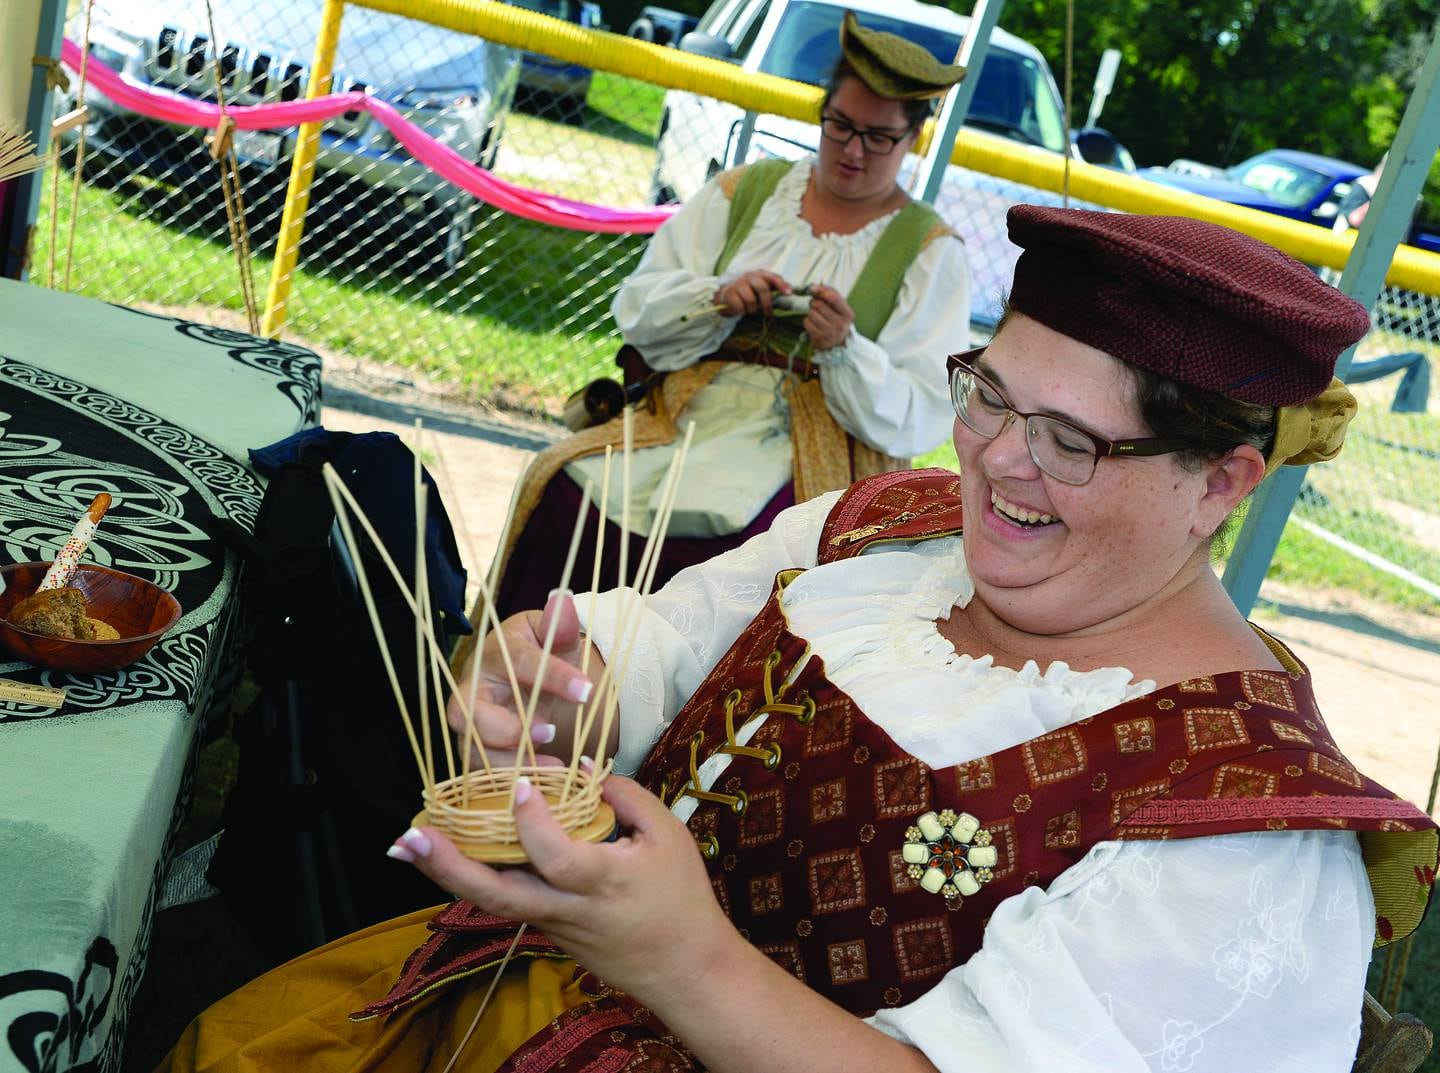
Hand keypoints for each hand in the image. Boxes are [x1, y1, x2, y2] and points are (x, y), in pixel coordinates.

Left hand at [394, 774, 737, 1004]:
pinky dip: (472, 879)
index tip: (522, 785)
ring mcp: (552, 924)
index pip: (557, 857)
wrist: (685, 970)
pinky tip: (447, 855)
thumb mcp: (669, 837)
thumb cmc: (682, 898)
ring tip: (407, 845)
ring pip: (491, 902)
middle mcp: (567, 909)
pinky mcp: (546, 929)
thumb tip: (587, 770)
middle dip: (451, 866)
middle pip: (498, 895)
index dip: (535, 823)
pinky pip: (505, 901)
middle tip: (411, 836)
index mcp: (603, 882)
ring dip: (446, 874)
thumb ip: (628, 798)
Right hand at [446, 591, 597, 768]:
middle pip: (467, 711)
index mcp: (494, 653)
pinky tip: (544, 782)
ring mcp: (469, 723)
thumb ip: (558, 626)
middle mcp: (472, 688)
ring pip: (470, 747)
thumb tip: (562, 600)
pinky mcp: (475, 751)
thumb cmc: (540, 655)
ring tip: (553, 767)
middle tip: (548, 732)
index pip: (518, 661)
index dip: (551, 675)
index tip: (586, 690)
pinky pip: (481, 773)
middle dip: (506, 727)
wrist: (529, 679)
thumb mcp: (552, 638)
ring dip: (509, 762)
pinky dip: (510, 781)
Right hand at [714, 270, 790, 315]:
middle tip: (768, 312)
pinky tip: (740, 309)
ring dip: (752, 309)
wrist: (725, 293)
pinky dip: (742, 311)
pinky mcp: (729, 293)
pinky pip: (740, 306)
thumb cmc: (746, 291)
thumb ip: (773, 287)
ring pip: (751, 300)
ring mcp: (738, 284)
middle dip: (767, 302)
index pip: (772, 277)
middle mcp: (749, 277)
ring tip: (750, 310)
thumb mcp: (760, 287)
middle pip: (762, 288)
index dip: (781, 285)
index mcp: (759, 274)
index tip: (789, 294)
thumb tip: (790, 289)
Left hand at [803, 284, 854, 350]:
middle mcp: (840, 324)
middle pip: (819, 305)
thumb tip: (815, 287)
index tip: (813, 289)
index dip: (821, 291)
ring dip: (811, 313)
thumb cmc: (837, 321)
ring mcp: (829, 333)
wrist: (838, 343)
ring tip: (817, 317)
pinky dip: (808, 322)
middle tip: (815, 305)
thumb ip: (831, 293)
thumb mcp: (840, 307)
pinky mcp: (819, 339)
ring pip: (811, 314)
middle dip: (814, 303)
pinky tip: (814, 324)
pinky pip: (807, 323)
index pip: (833, 298)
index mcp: (847, 314)